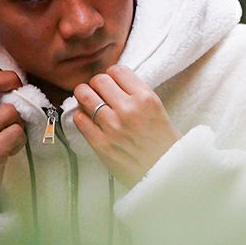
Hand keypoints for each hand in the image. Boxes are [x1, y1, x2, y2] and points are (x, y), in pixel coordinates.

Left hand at [73, 65, 180, 187]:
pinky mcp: (101, 144)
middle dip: (97, 84)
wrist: (166, 174)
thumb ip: (136, 94)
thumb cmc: (164, 143)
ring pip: (84, 95)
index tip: (112, 82)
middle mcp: (128, 109)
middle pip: (98, 80)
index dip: (112, 75)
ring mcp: (112, 127)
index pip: (117, 70)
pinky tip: (88, 119)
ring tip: (89, 101)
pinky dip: (80, 115)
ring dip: (84, 96)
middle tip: (100, 93)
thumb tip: (112, 81)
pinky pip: (79, 119)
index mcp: (146, 98)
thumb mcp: (157, 109)